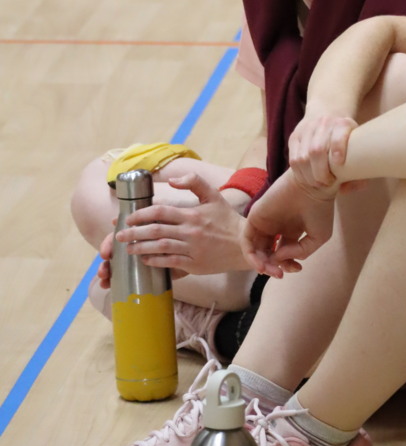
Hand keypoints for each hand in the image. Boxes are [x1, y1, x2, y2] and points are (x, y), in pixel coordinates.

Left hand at [111, 173, 249, 274]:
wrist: (245, 245)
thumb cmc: (227, 220)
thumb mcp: (214, 195)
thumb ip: (194, 182)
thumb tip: (172, 181)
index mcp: (192, 214)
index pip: (160, 212)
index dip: (141, 214)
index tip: (127, 218)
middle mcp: (190, 231)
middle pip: (155, 230)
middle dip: (133, 233)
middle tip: (119, 236)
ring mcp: (192, 249)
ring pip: (160, 247)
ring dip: (140, 248)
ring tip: (128, 249)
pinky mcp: (195, 264)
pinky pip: (170, 262)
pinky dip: (155, 261)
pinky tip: (146, 260)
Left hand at [242, 170, 335, 277]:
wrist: (314, 186)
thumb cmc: (320, 210)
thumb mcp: (317, 238)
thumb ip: (299, 252)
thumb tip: (278, 257)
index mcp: (290, 231)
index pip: (282, 254)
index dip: (287, 265)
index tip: (296, 269)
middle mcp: (276, 227)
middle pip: (266, 254)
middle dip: (272, 267)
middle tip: (279, 274)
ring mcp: (264, 222)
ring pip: (255, 250)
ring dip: (260, 264)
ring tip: (269, 270)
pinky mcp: (255, 217)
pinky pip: (246, 240)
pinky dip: (250, 254)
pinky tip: (261, 263)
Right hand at [288, 109, 357, 193]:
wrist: (329, 112)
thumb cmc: (348, 140)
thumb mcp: (359, 150)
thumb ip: (359, 174)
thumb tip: (343, 189)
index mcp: (343, 124)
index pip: (339, 135)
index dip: (338, 149)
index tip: (339, 164)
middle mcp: (324, 123)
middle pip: (317, 150)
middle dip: (321, 173)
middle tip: (327, 183)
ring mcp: (307, 129)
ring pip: (303, 157)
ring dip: (309, 176)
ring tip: (318, 183)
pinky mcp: (295, 136)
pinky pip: (293, 159)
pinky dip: (300, 173)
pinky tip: (308, 178)